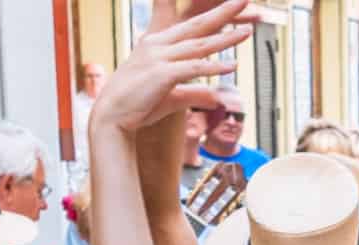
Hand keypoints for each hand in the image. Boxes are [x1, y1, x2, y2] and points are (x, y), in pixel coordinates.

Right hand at [91, 0, 251, 133]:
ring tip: (247, 31)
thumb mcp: (171, 98)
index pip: (191, 28)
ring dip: (225, 38)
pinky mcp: (161, 74)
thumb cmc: (136, 106)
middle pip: (198, 26)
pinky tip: (232, 66)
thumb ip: (195, 94)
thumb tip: (217, 98)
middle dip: (223, 13)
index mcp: (157, 45)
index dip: (213, 18)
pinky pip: (192, 68)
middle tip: (244, 0)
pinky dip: (213, 67)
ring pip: (199, 45)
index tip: (232, 8)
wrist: (111, 118)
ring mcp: (159, 58)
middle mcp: (158, 46)